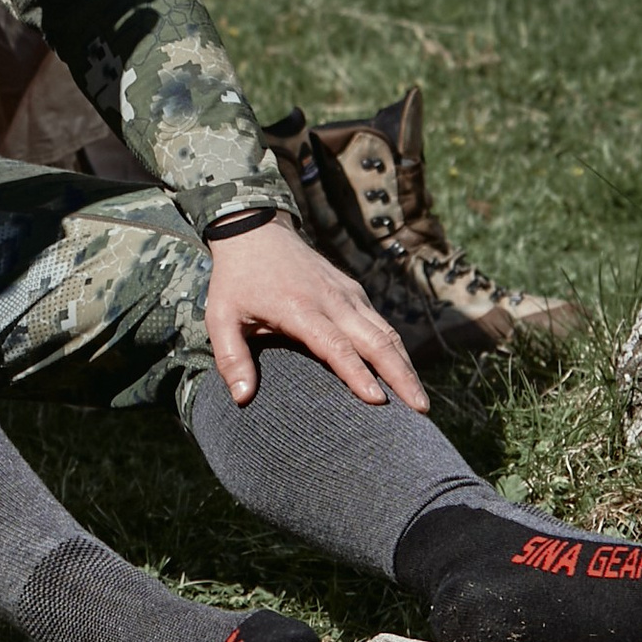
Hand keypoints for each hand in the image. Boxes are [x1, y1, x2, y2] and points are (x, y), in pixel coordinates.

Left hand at [204, 216, 429, 414]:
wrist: (256, 230)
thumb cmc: (236, 280)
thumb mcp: (221, 317)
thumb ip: (231, 358)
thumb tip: (242, 400)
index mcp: (299, 308)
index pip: (336, 346)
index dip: (357, 374)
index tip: (379, 401)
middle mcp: (331, 299)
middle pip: (375, 340)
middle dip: (400, 376)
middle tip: (420, 411)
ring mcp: (347, 293)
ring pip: (385, 331)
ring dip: (405, 365)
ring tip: (420, 402)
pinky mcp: (353, 291)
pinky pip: (380, 323)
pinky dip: (395, 349)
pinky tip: (404, 373)